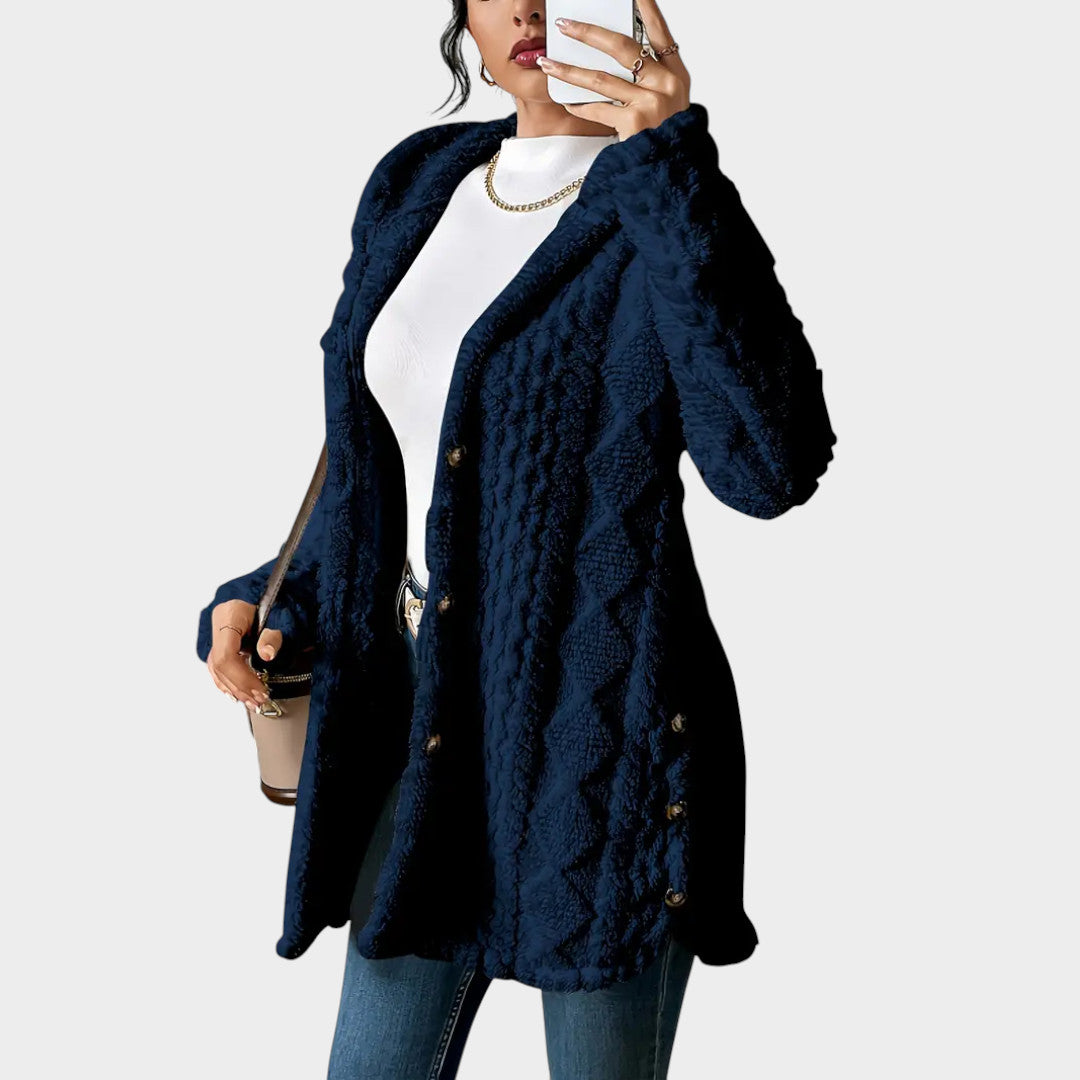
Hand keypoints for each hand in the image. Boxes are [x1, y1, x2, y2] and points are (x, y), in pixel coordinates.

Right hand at [205, 598, 281, 710]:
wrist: (273, 588)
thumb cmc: (276, 600)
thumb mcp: (280, 616)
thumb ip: (273, 636)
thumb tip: (267, 654)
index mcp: (228, 615)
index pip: (226, 655)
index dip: (241, 677)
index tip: (259, 689)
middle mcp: (218, 623)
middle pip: (221, 665)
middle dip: (240, 686)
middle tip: (258, 700)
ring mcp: (217, 630)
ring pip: (218, 666)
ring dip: (234, 687)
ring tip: (251, 701)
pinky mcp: (221, 638)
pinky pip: (218, 664)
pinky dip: (228, 680)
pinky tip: (236, 693)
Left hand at [537, 0, 690, 139]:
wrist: (671, 174)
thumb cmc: (666, 139)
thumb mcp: (668, 105)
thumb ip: (650, 80)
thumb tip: (613, 57)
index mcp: (677, 75)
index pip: (660, 33)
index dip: (646, 10)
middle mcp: (666, 85)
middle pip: (622, 48)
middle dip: (588, 33)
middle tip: (564, 24)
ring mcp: (651, 103)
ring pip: (601, 79)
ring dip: (569, 70)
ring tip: (547, 63)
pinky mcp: (634, 124)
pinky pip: (598, 109)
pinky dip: (580, 106)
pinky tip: (567, 103)